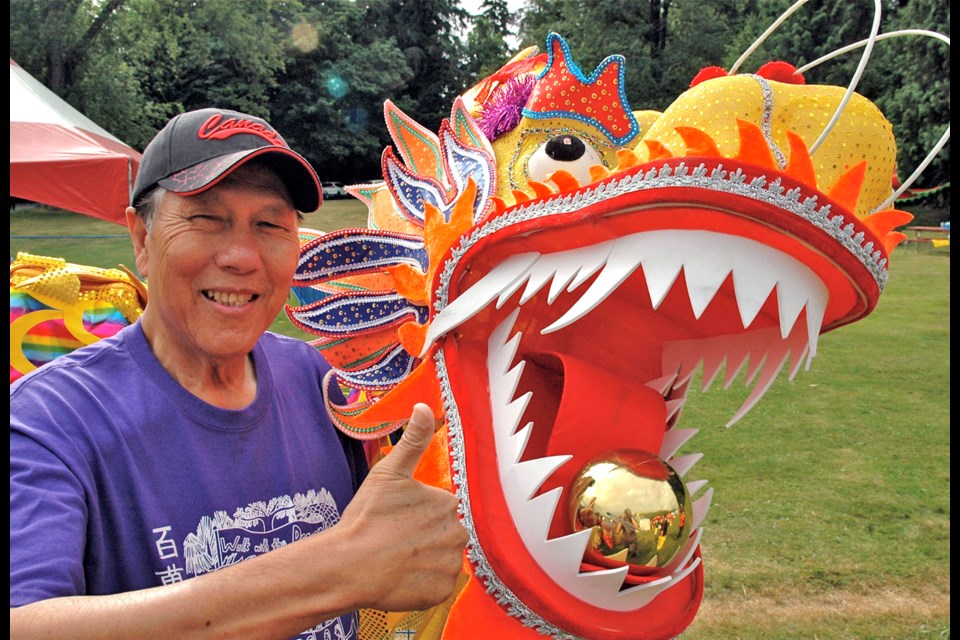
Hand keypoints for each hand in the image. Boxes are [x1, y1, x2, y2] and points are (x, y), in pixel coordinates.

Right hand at [339, 403, 467, 611]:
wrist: (348, 566)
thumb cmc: (366, 518)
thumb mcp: (389, 472)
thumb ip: (413, 440)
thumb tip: (425, 406)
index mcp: (447, 503)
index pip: (439, 507)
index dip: (415, 513)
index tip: (395, 518)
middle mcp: (456, 533)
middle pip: (443, 533)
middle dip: (423, 536)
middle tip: (393, 539)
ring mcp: (449, 565)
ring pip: (441, 558)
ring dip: (424, 559)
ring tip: (394, 558)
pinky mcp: (440, 591)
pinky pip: (436, 584)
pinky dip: (421, 582)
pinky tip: (400, 576)